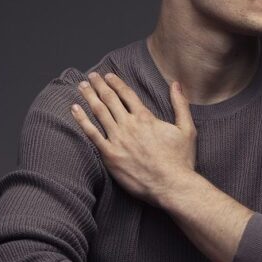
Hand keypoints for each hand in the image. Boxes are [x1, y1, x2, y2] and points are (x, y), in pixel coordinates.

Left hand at [71, 72, 196, 206]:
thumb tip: (176, 84)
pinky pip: (92, 134)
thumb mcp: (187, 129)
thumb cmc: (180, 160)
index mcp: (146, 118)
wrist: (171, 185)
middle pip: (110, 99)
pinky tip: (74, 110)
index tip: (108, 76)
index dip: (116, 83)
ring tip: (82, 87)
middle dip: (99, 85)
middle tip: (91, 76)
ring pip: (99, 112)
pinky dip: (82, 120)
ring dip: (89, 97)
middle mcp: (129, 125)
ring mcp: (118, 140)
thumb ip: (180, 105)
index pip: (127, 94)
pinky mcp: (110, 155)